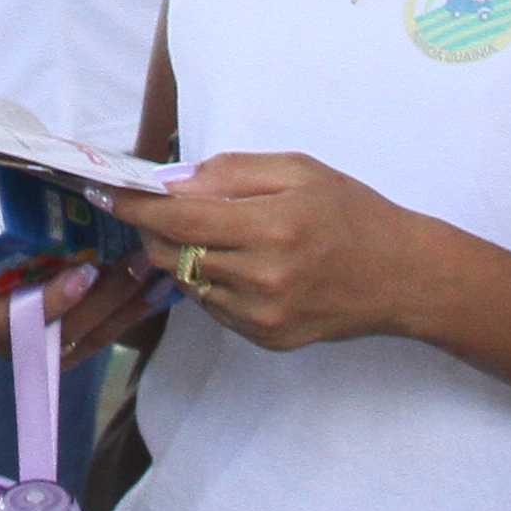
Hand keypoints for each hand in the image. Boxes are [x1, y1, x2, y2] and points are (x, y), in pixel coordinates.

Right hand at [0, 252, 171, 356]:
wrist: (29, 278)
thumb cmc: (5, 238)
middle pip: (15, 324)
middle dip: (53, 301)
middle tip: (85, 272)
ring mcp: (33, 343)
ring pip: (69, 332)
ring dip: (105, 302)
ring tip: (135, 266)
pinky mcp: (71, 349)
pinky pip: (102, 336)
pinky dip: (131, 313)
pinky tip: (156, 288)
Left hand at [103, 153, 429, 351]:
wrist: (402, 276)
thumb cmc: (351, 213)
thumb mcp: (298, 170)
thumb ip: (231, 171)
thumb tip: (173, 181)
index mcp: (272, 226)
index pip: (180, 217)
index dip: (137, 205)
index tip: (109, 192)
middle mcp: (264, 276)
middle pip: (173, 254)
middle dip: (154, 229)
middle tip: (157, 209)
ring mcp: (264, 315)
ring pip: (187, 282)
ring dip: (182, 255)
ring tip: (211, 233)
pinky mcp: (267, 339)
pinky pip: (212, 307)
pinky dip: (210, 282)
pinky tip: (238, 264)